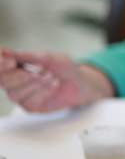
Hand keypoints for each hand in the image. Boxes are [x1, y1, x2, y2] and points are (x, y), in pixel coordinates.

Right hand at [0, 48, 114, 111]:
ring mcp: (22, 95)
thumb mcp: (48, 58)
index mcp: (16, 67)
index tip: (10, 62)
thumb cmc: (66, 69)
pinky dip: (41, 93)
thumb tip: (4, 51)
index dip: (0, 65)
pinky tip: (52, 86)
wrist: (82, 84)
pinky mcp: (30, 106)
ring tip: (49, 77)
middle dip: (17, 76)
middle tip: (33, 72)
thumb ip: (26, 56)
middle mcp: (15, 81)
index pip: (0, 68)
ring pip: (13, 93)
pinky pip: (27, 102)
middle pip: (2, 81)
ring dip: (33, 84)